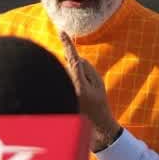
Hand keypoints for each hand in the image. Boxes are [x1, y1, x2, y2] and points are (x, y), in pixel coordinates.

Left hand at [60, 32, 120, 150]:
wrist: (95, 128)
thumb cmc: (99, 104)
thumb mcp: (99, 85)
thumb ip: (88, 69)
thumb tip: (75, 58)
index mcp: (79, 86)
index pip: (73, 60)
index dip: (67, 45)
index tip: (61, 31)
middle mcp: (68, 90)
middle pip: (69, 68)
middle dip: (76, 70)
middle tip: (85, 88)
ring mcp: (62, 95)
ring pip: (65, 75)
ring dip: (70, 80)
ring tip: (80, 96)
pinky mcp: (59, 97)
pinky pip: (63, 82)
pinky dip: (67, 85)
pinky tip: (75, 98)